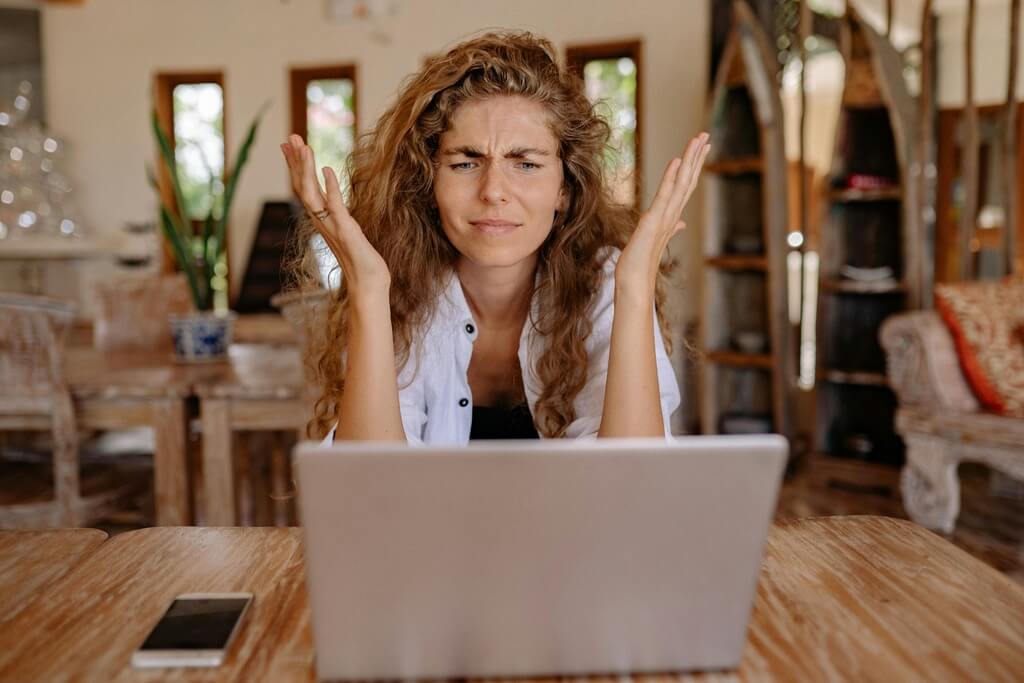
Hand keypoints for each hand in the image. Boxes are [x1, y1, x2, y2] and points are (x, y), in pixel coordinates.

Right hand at [281, 134, 390, 293]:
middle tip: (289, 137)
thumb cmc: (361, 261)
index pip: (304, 188)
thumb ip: (339, 216)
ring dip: (305, 169)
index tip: (289, 146)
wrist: (368, 284)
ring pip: (311, 193)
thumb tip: (334, 201)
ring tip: (302, 146)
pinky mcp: (346, 230)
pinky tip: (327, 169)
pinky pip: (334, 205)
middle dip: (295, 161)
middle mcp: (322, 221)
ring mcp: (332, 226)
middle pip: (302, 186)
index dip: (296, 166)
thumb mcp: (348, 231)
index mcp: (322, 220)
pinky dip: (330, 186)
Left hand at [616, 132, 710, 296]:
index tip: (701, 148)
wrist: (635, 279)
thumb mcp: (655, 238)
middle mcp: (672, 214)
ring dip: (690, 160)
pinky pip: (665, 194)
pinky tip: (677, 161)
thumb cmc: (642, 261)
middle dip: (697, 157)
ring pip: (682, 182)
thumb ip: (670, 227)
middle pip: (688, 179)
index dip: (694, 166)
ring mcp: (665, 216)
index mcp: (672, 215)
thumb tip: (681, 223)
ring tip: (697, 140)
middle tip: (705, 135)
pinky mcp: (654, 220)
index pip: (685, 185)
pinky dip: (671, 177)